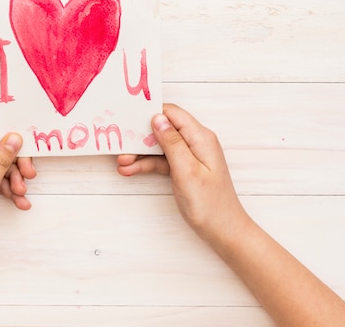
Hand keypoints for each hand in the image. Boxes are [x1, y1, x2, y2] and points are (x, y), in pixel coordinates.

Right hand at [117, 104, 248, 242]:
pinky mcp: (184, 168)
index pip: (172, 114)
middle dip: (141, 137)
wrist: (222, 231)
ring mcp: (190, 156)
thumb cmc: (209, 204)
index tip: (129, 118)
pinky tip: (131, 170)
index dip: (151, 113)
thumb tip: (158, 118)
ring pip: (160, 147)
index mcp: (201, 138)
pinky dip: (147, 165)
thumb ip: (172, 143)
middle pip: (164, 129)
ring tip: (122, 163)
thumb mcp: (187, 171)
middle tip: (121, 146)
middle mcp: (196, 142)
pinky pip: (162, 161)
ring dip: (140, 154)